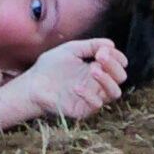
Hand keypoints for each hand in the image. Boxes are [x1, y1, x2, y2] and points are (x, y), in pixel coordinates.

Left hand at [0, 38, 127, 120]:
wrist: (32, 84)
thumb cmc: (50, 66)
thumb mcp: (71, 50)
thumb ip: (91, 45)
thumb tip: (112, 44)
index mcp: (98, 69)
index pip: (119, 66)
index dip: (117, 57)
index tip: (105, 50)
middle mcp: (98, 84)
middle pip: (121, 78)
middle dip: (114, 66)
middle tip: (99, 57)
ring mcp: (92, 97)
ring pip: (115, 93)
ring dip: (108, 80)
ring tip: (93, 69)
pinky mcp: (83, 110)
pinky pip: (96, 104)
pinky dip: (89, 95)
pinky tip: (76, 87)